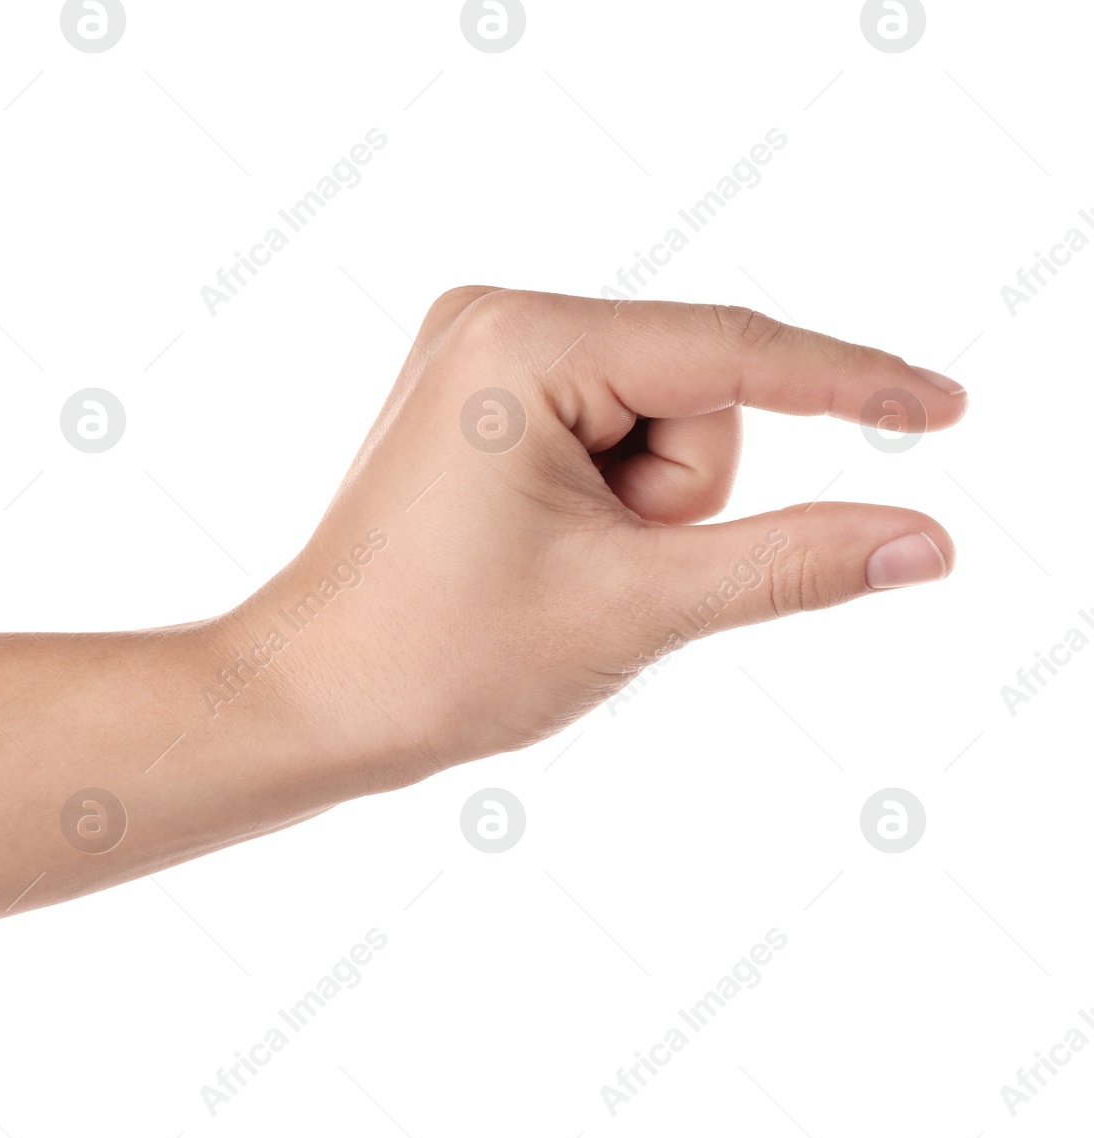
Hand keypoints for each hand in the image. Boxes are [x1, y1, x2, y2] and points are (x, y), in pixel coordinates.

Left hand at [224, 289, 965, 783]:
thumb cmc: (437, 656)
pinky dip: (611, 503)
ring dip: (642, 514)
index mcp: (523, 342)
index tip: (944, 406)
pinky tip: (539, 552)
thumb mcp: (637, 605)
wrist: (311, 701)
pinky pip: (609, 435)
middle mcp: (496, 319)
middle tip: (590, 569)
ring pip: (658, 424)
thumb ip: (791, 562)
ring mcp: (481, 354)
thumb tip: (922, 541)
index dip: (851, 385)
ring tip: (551, 567)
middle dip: (676, 502)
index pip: (733, 353)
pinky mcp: (481, 398)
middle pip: (694, 396)